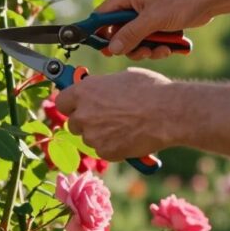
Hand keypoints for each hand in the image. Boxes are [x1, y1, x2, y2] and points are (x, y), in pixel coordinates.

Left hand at [55, 68, 175, 161]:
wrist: (167, 113)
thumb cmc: (149, 90)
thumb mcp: (121, 78)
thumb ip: (103, 88)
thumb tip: (101, 91)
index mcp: (84, 91)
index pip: (62, 102)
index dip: (72, 105)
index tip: (80, 106)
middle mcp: (83, 114)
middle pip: (73, 123)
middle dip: (86, 122)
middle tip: (105, 119)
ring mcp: (92, 135)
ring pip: (89, 138)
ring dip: (100, 135)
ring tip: (123, 127)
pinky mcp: (105, 151)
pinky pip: (103, 150)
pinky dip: (113, 147)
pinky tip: (129, 137)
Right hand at [96, 0, 220, 58]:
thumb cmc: (182, 0)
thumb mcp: (153, 19)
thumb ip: (130, 34)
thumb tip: (111, 49)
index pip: (103, 15)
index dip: (100, 33)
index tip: (102, 50)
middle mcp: (134, 2)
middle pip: (119, 31)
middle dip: (131, 46)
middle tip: (142, 53)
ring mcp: (147, 12)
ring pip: (136, 38)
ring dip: (147, 48)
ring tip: (162, 50)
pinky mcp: (159, 21)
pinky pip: (150, 38)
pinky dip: (158, 46)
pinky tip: (170, 47)